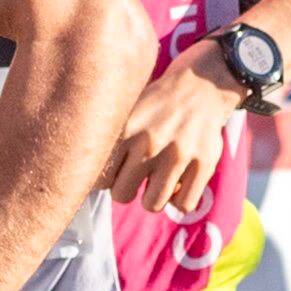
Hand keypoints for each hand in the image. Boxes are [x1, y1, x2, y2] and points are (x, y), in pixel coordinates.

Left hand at [107, 50, 251, 217]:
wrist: (202, 84)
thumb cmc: (156, 105)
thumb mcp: (127, 112)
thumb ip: (108, 141)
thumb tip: (86, 178)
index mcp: (125, 128)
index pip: (99, 178)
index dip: (105, 179)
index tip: (114, 170)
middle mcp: (149, 142)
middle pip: (122, 194)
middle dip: (127, 188)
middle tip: (136, 175)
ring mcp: (178, 154)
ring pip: (152, 204)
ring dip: (153, 196)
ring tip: (158, 181)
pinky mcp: (204, 164)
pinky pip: (183, 205)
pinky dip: (179, 200)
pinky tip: (179, 184)